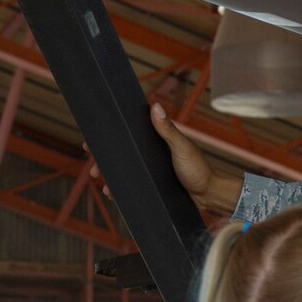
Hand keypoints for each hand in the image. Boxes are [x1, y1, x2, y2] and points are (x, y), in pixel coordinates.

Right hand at [96, 104, 241, 213]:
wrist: (211, 195)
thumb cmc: (200, 169)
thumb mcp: (182, 148)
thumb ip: (168, 131)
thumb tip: (155, 106)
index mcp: (155, 142)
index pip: (128, 136)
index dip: (109, 138)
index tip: (91, 141)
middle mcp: (151, 156)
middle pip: (121, 156)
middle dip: (104, 162)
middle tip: (94, 169)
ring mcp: (151, 171)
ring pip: (124, 172)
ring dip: (110, 177)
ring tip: (103, 185)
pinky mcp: (153, 186)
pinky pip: (133, 186)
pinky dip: (122, 189)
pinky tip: (113, 194)